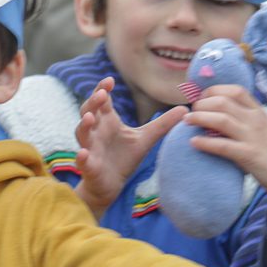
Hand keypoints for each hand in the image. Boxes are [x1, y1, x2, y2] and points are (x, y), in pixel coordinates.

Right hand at [73, 79, 183, 215]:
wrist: (111, 185)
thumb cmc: (124, 158)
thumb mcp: (146, 139)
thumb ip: (162, 124)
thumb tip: (185, 109)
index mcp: (108, 121)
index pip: (102, 100)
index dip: (103, 89)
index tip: (110, 80)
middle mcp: (96, 131)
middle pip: (88, 111)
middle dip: (93, 102)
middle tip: (101, 94)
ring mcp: (90, 148)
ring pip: (82, 133)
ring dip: (84, 125)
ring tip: (90, 118)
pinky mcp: (89, 167)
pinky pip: (83, 160)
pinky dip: (82, 157)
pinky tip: (83, 154)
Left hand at [184, 86, 266, 240]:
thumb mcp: (263, 129)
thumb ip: (245, 120)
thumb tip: (220, 115)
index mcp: (259, 111)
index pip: (234, 91)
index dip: (214, 91)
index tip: (201, 99)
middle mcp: (256, 120)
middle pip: (222, 102)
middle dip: (202, 104)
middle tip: (191, 112)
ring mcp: (253, 137)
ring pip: (221, 119)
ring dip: (199, 118)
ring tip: (187, 122)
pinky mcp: (249, 155)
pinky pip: (223, 145)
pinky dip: (205, 142)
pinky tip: (194, 142)